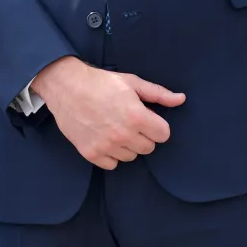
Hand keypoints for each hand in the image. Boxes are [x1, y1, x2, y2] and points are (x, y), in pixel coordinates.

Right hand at [34, 57, 184, 167]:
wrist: (66, 87)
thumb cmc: (100, 82)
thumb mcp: (132, 82)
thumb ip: (158, 94)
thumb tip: (181, 99)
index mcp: (137, 116)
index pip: (163, 135)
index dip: (157, 125)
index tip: (146, 118)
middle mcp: (123, 134)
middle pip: (148, 148)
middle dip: (143, 135)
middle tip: (128, 122)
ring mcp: (106, 146)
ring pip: (131, 157)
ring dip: (127, 145)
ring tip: (115, 128)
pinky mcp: (91, 153)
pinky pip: (112, 164)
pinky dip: (111, 154)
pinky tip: (104, 138)